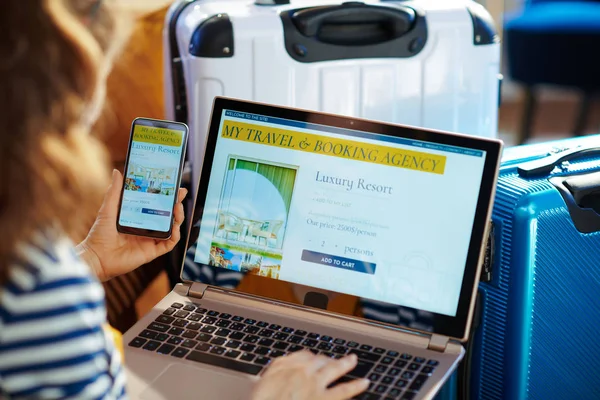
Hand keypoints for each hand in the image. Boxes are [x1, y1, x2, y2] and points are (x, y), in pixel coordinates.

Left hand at [77, 169, 186, 280]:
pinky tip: (175, 226)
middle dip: (177, 203)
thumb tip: (117, 172)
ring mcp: (151, 239)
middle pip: (168, 214)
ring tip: (178, 207)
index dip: (166, 195)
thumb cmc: (99, 234)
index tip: (172, 185)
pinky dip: (175, 235)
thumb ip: (115, 191)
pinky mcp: (152, 251)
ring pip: (172, 227)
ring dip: (178, 217)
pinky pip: (169, 243)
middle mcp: (147, 228)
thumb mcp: (108, 209)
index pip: (157, 204)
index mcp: (138, 217)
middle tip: (181, 193)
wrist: (96, 257)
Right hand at [251, 351, 368, 399]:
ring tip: (353, 360)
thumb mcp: (261, 383)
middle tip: (334, 357)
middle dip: (328, 358)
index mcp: (286, 366)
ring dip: (345, 363)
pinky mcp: (324, 399)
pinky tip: (365, 383)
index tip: (314, 357)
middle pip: (319, 360)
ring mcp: (316, 385)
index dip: (311, 357)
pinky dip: (356, 386)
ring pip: (334, 369)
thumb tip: (281, 364)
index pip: (303, 356)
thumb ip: (274, 370)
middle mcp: (302, 371)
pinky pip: (344, 390)